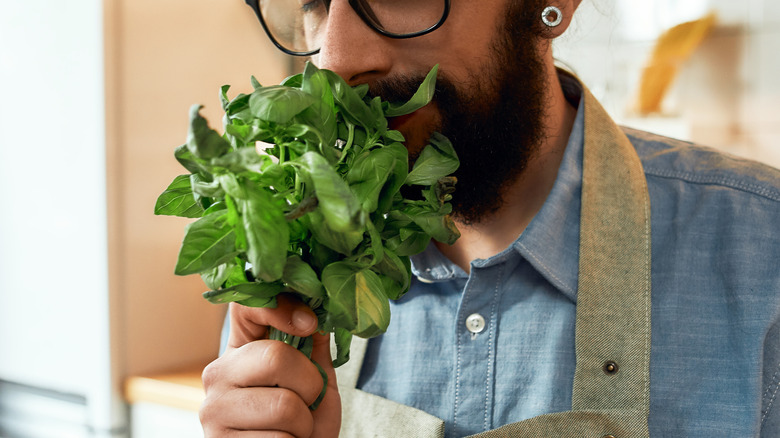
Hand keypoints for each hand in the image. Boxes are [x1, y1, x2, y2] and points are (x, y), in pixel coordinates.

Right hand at [200, 295, 340, 436]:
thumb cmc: (305, 423)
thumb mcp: (315, 380)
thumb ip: (314, 348)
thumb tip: (318, 312)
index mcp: (240, 349)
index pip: (245, 306)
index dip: (281, 306)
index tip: (309, 323)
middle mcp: (218, 373)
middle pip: (276, 357)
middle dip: (310, 384)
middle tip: (307, 401)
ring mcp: (213, 409)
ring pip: (284, 405)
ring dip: (304, 423)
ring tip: (293, 428)